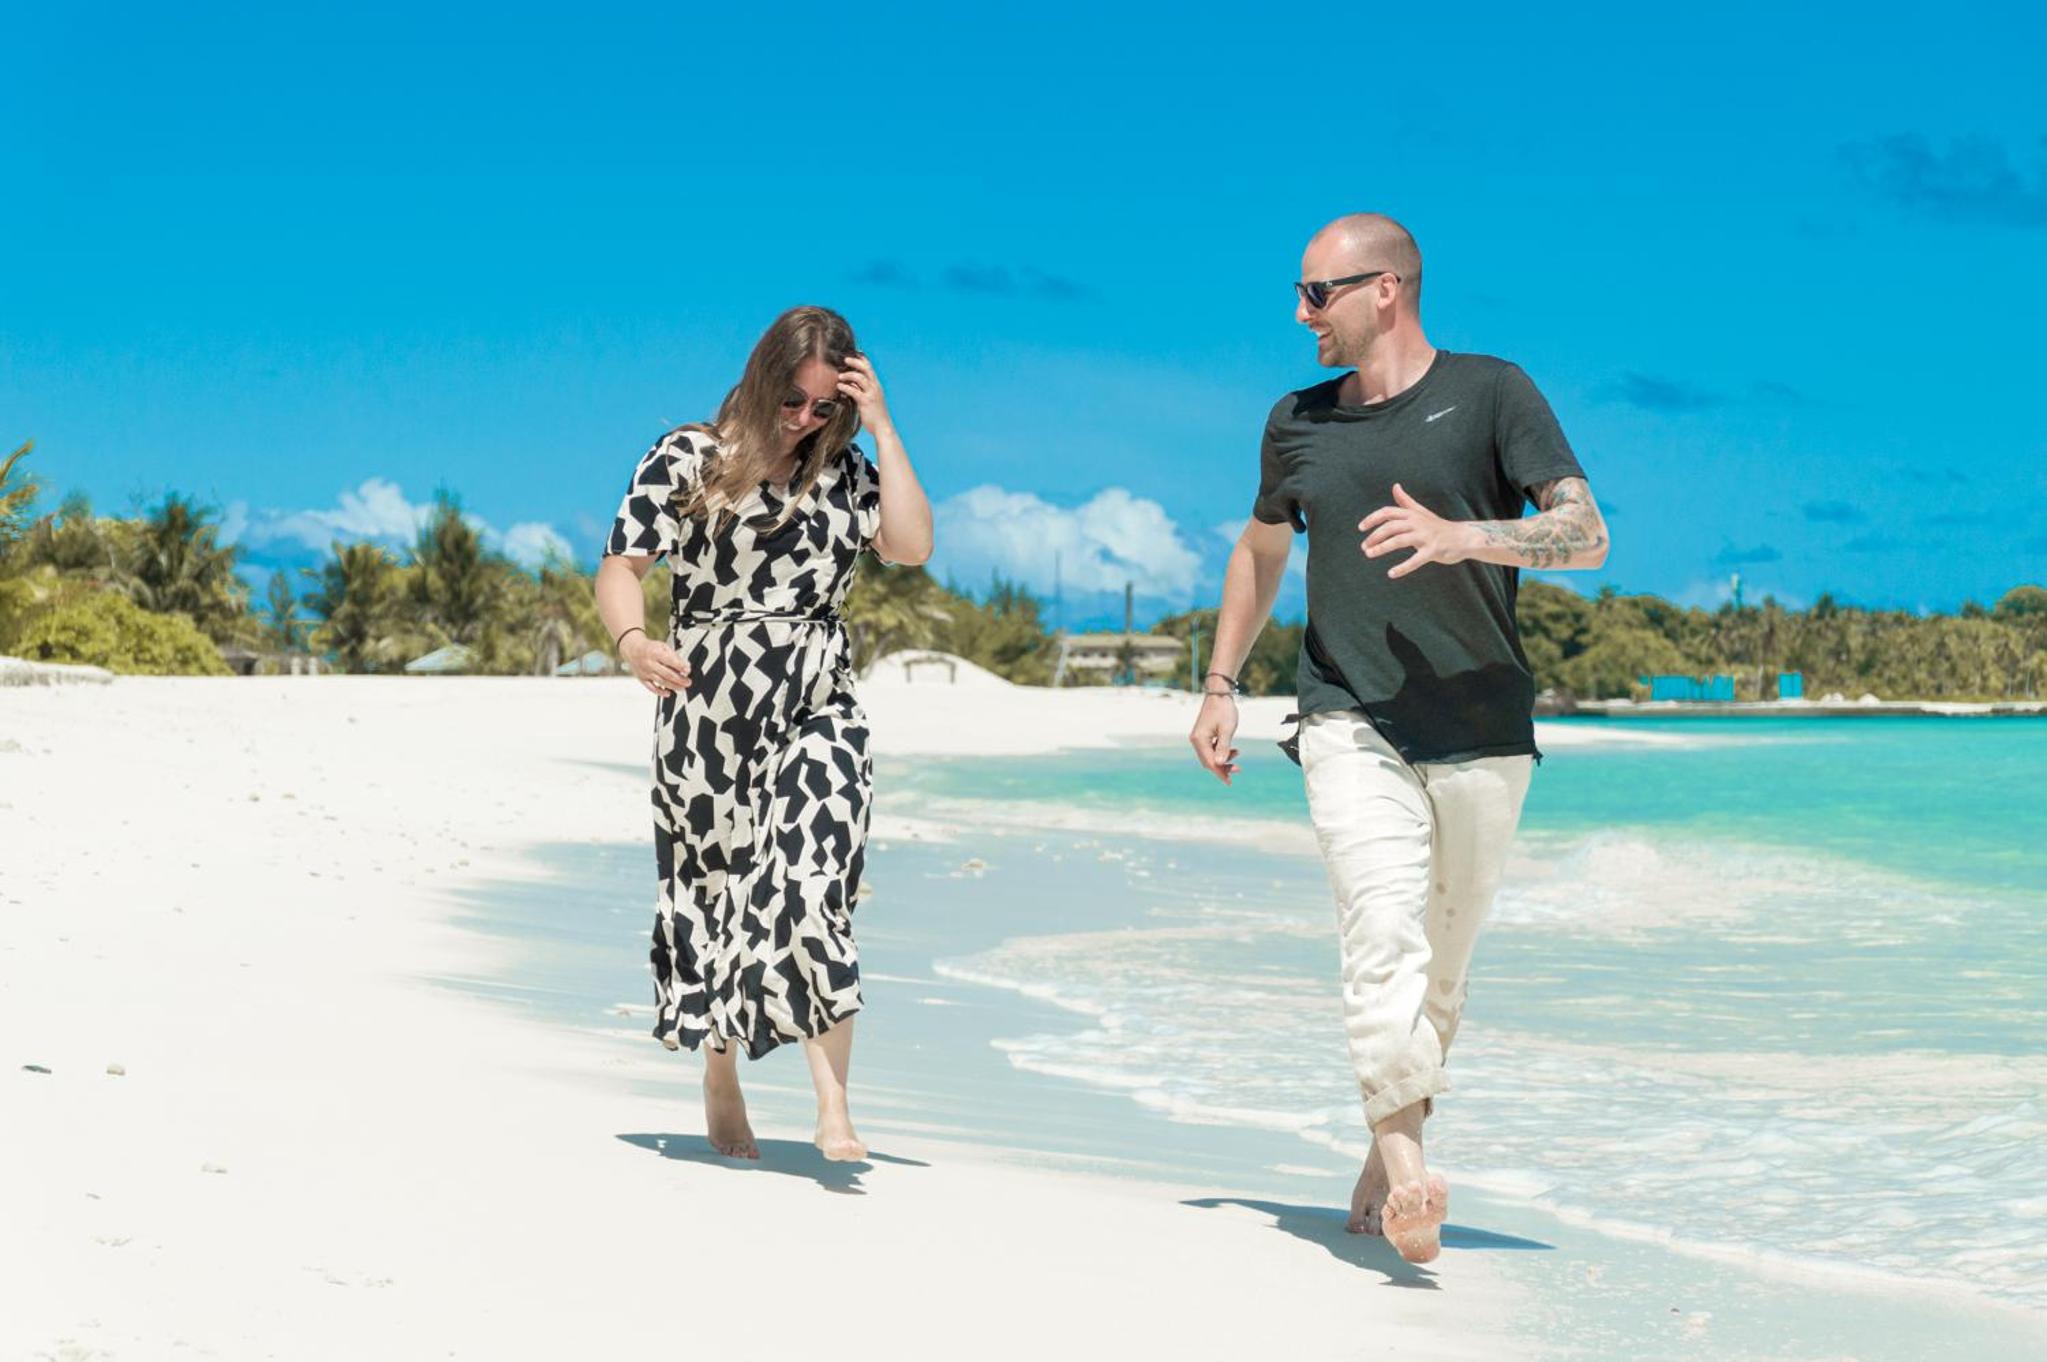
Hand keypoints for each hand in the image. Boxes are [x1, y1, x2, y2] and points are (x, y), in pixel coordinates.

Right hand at [622, 633, 691, 696]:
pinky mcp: (642, 679)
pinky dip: (660, 692)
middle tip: (688, 682)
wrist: (632, 649)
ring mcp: (645, 672)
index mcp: (655, 653)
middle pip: (667, 674)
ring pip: (661, 682)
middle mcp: (650, 663)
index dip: (680, 666)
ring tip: (682, 688)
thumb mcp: (662, 646)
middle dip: (679, 679)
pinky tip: (668, 693)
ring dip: (673, 686)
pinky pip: (651, 688)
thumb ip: (674, 655)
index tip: (688, 670)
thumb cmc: (649, 648)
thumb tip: (685, 665)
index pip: (670, 661)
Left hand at [836, 352, 891, 432]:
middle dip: (855, 362)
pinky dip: (846, 387)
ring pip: (860, 377)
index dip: (862, 359)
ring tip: (840, 376)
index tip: (854, 352)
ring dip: (848, 374)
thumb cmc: (875, 415)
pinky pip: (854, 391)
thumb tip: (849, 384)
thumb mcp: (868, 400)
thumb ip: (860, 390)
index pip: (870, 368)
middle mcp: (875, 387)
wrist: (883, 428)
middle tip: (845, 359)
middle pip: (866, 368)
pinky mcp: (866, 402)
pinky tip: (840, 386)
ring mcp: (872, 394)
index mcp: (876, 386)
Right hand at [1188, 693, 1240, 785]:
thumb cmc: (1224, 710)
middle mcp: (1196, 740)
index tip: (1229, 782)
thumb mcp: (1227, 730)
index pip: (1210, 762)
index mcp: (1200, 740)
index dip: (1220, 773)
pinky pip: (1211, 749)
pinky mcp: (1203, 734)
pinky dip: (1221, 752)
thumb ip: (1224, 748)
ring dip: (1223, 759)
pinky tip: (1232, 749)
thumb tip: (1220, 764)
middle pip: (1208, 761)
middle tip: (1238, 770)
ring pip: (1210, 755)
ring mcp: (1199, 737)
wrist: (1219, 693)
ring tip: (1237, 754)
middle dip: (1222, 767)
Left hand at [1358, 483, 1475, 579]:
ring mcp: (1426, 536)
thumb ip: (1406, 502)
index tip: (1361, 528)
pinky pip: (1416, 560)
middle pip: (1390, 526)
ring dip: (1382, 548)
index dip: (1372, 519)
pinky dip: (1403, 567)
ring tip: (1369, 554)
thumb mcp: (1421, 512)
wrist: (1464, 537)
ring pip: (1399, 540)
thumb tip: (1395, 486)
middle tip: (1364, 547)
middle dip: (1374, 536)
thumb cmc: (1439, 526)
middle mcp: (1417, 523)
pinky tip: (1391, 573)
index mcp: (1412, 514)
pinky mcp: (1433, 551)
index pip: (1388, 512)